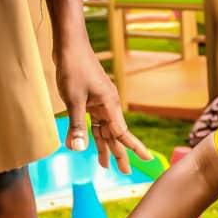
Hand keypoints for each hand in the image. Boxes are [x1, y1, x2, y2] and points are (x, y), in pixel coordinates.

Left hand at [54, 43, 151, 173]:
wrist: (70, 45)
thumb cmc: (74, 67)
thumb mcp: (73, 99)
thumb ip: (76, 125)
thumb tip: (77, 150)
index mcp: (109, 104)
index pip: (122, 132)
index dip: (133, 148)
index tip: (147, 160)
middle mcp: (108, 104)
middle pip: (115, 134)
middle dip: (119, 153)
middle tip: (126, 172)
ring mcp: (99, 101)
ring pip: (103, 129)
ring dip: (103, 146)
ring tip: (104, 165)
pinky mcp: (90, 98)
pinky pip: (92, 120)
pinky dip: (90, 133)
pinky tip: (87, 143)